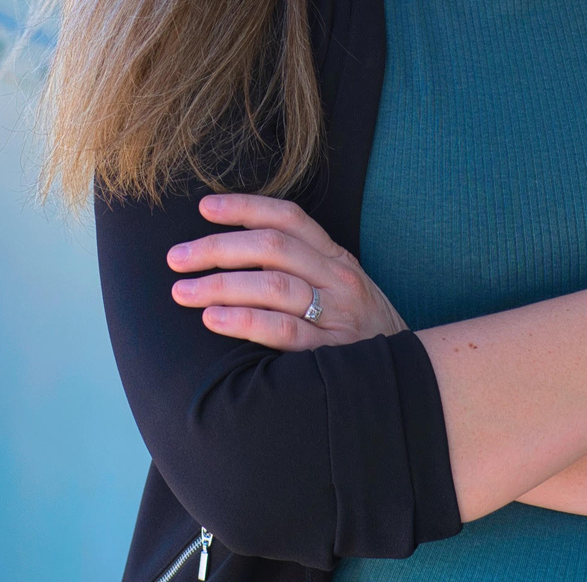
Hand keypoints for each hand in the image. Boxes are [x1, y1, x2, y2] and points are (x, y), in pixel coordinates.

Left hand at [167, 193, 408, 349]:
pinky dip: (244, 320)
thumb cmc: (362, 334)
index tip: (205, 207)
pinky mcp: (328, 353)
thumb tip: (240, 252)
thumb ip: (305, 269)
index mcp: (337, 258)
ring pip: (273, 284)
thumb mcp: (344, 289)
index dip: (245, 207)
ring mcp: (335, 314)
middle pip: (272, 247)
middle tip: (176, 257)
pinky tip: (213, 318)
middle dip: (217, 247)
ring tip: (182, 290)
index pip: (289, 217)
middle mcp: (338, 279)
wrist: (409, 380)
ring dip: (220, 283)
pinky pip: (281, 330)